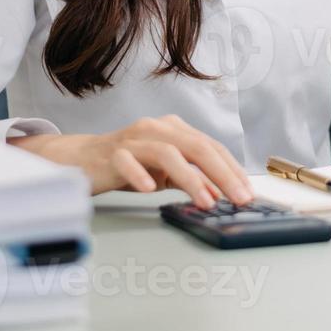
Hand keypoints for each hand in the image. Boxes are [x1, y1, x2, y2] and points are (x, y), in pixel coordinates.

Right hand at [10, 115, 253, 207]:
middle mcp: (157, 128)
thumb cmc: (128, 164)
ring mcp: (134, 139)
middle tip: (238, 198)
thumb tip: (220, 194)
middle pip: (196, 147)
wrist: (83, 160)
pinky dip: (140, 175)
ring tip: (206, 202)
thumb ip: (191, 180)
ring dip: (190, 178)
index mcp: (173, 129)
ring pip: (167, 153)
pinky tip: (150, 191)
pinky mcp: (111, 153)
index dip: (232, 169)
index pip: (210, 147)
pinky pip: (128, 162)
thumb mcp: (165, 173)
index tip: (247, 192)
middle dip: (222, 173)